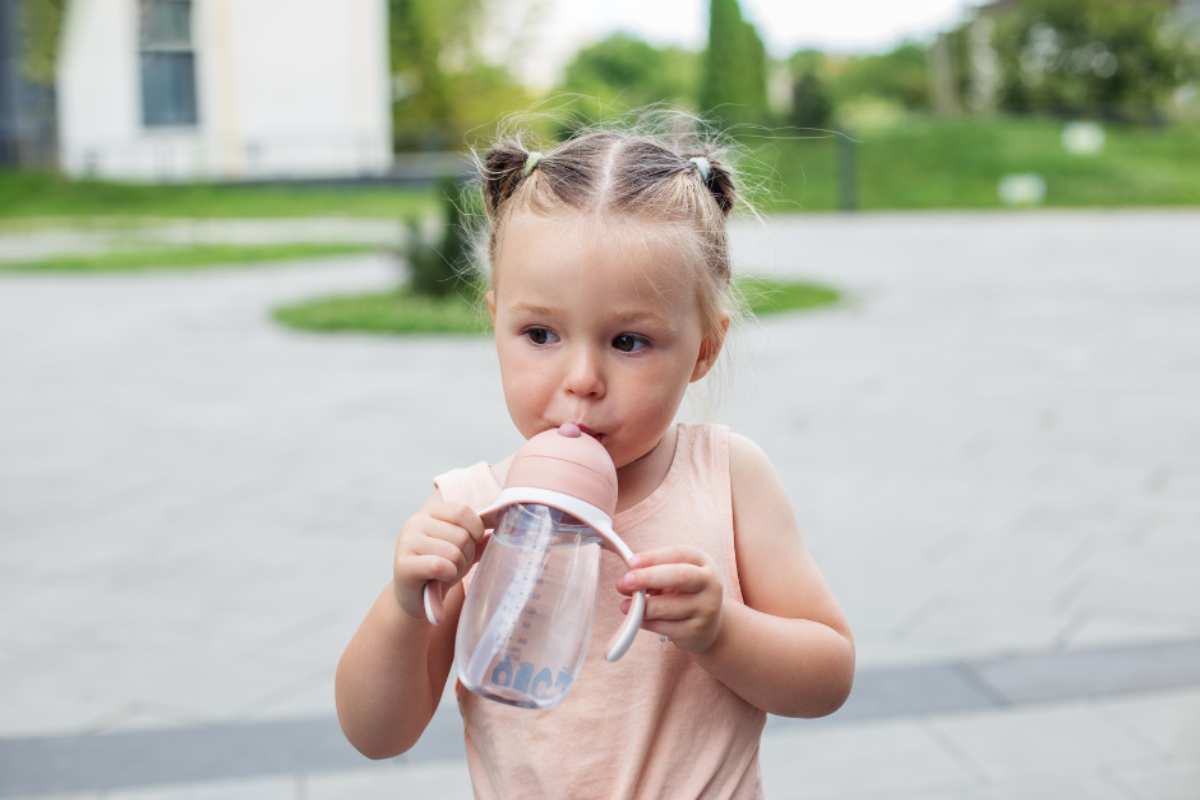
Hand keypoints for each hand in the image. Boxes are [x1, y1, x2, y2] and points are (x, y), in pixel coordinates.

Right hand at [392, 498, 484, 620]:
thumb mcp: (463, 548)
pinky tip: (439, 579)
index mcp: (430, 511)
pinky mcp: (403, 564)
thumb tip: (503, 522)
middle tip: (453, 565)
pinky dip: (447, 575)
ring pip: (453, 551)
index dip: (476, 529)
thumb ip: (478, 535)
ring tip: (445, 573)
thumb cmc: (442, 568)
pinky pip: (440, 565)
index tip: (473, 542)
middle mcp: (415, 521)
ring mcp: (406, 541)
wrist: (417, 598)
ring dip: (457, 567)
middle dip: (466, 555)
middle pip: (461, 534)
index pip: (463, 511)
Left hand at [616, 546, 723, 653]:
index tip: (631, 562)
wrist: (708, 625)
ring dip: (642, 606)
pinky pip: (665, 627)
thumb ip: (655, 572)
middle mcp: (710, 583)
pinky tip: (637, 619)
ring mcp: (706, 608)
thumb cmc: (685, 593)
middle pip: (680, 576)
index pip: (679, 554)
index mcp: (703, 562)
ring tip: (625, 605)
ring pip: (669, 607)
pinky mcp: (697, 631)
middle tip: (624, 582)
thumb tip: (627, 578)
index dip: (653, 557)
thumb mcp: (676, 576)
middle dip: (648, 577)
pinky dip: (647, 622)